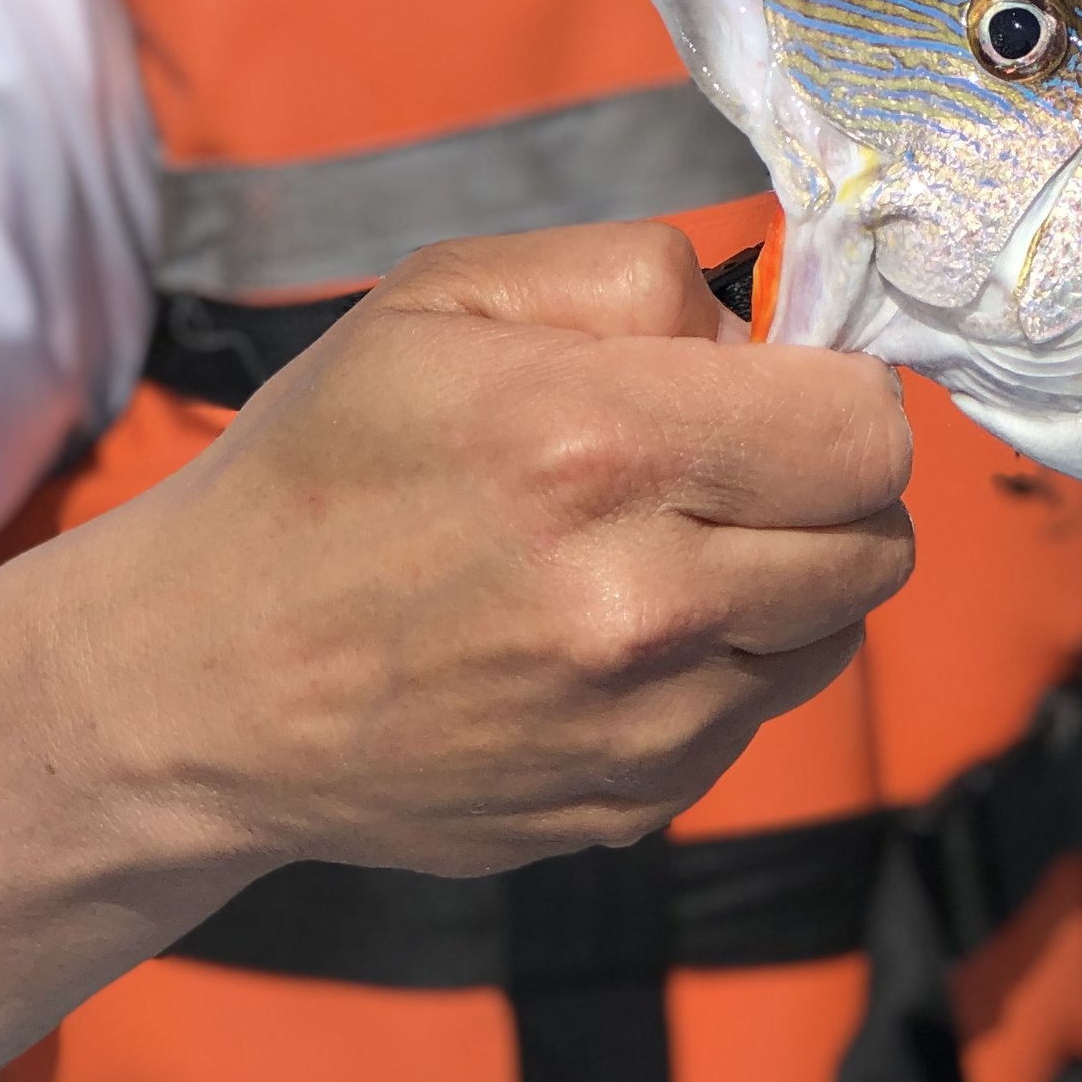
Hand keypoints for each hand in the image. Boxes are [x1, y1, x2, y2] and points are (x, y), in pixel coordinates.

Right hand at [60, 218, 913, 874]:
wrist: (200, 687)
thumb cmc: (325, 468)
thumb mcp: (447, 299)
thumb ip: (636, 274)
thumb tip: (769, 329)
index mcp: (597, 444)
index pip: (864, 427)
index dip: (835, 393)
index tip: (774, 389)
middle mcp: (642, 599)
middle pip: (880, 537)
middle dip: (825, 485)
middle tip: (728, 464)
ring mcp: (643, 724)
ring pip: (837, 630)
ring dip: (785, 580)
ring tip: (663, 548)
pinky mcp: (634, 806)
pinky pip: (758, 713)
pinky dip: (720, 667)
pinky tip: (613, 636)